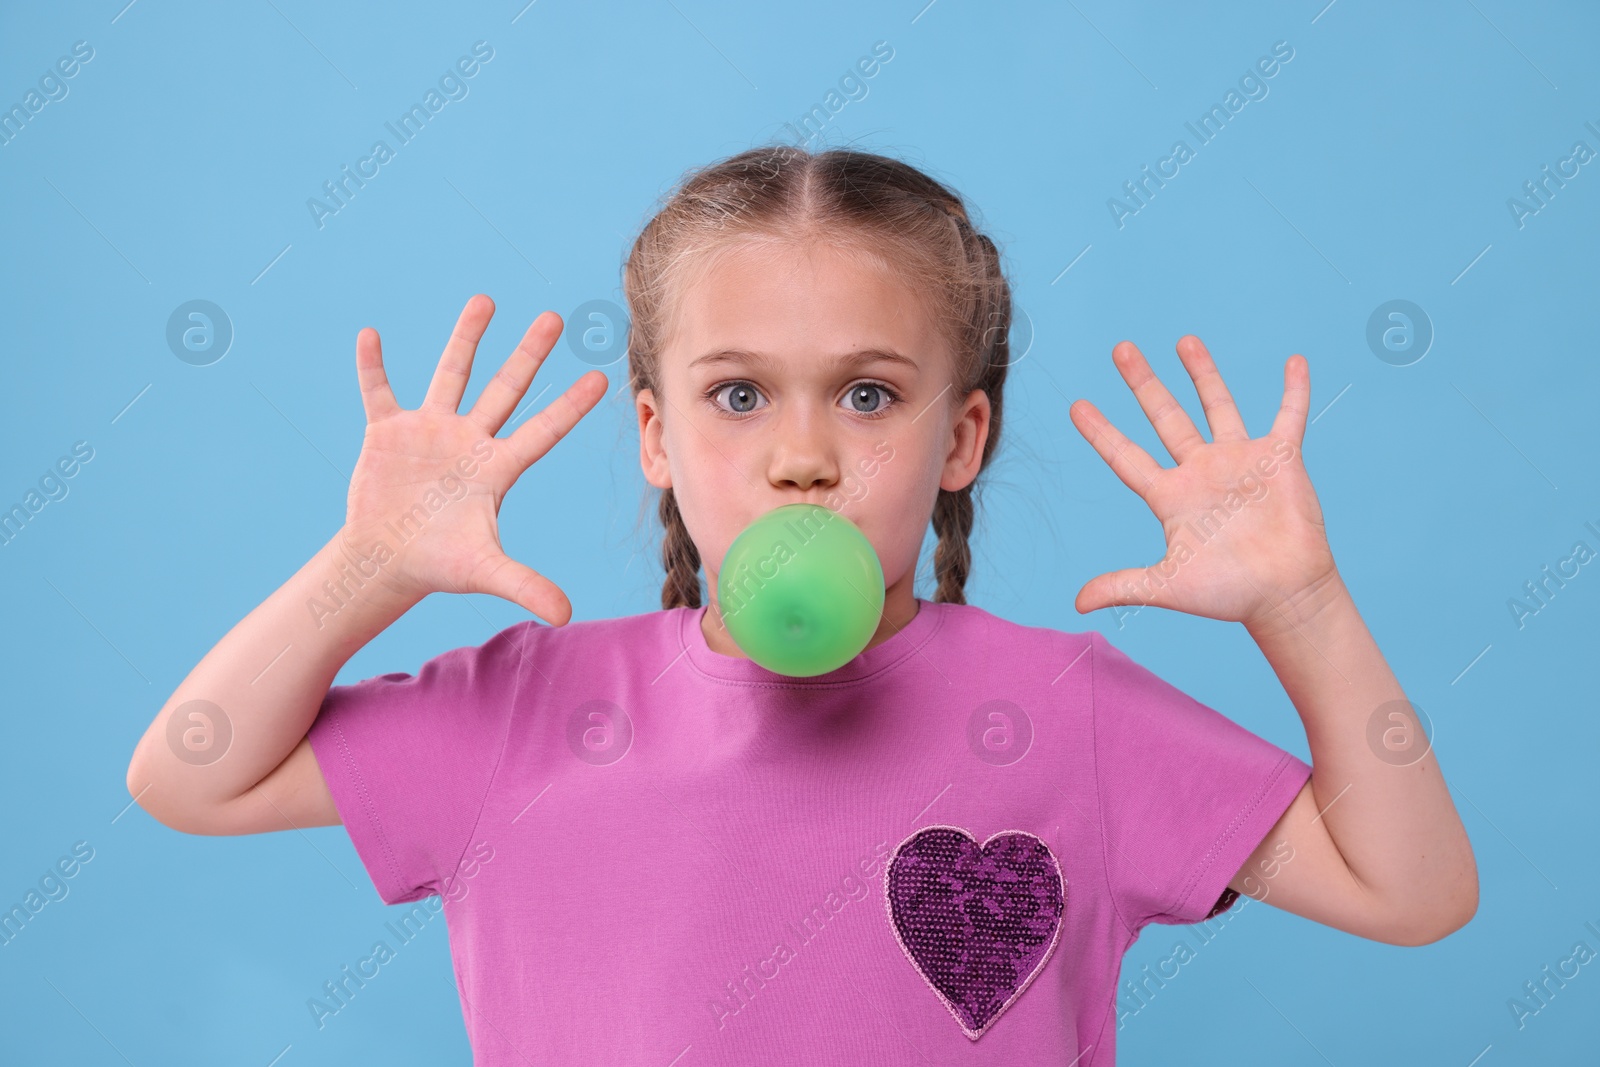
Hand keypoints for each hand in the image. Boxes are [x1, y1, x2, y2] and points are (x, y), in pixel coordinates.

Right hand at [338, 294, 608, 624]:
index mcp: (497, 468)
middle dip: (529, 354)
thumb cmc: (440, 565)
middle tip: (557, 318)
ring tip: (486, 301)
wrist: (386, 562)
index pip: (543, 430)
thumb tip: (565, 617)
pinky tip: (370, 336)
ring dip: (465, 338)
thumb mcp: (485, 571)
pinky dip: (373, 366)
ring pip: (452, 374)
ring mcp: (430, 431)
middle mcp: (470, 440)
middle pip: (506, 388)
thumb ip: (526, 585)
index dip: (570, 406)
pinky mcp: (387, 432)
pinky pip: (379, 391)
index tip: (600, 378)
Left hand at [1067, 335, 1338, 631]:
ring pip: (1217, 406)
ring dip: (1203, 373)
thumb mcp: (1168, 586)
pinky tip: (1294, 361)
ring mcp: (1240, 462)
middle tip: (1121, 348)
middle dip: (1143, 383)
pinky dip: (1294, 390)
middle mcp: (1201, 472)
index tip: (1076, 406)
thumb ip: (1122, 586)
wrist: (1284, 596)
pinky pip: (1289, 417)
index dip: (1101, 432)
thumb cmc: (1228, 594)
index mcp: (1171, 496)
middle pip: (1165, 417)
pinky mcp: (1280, 460)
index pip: (1126, 457)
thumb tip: (1076, 603)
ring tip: (1184, 340)